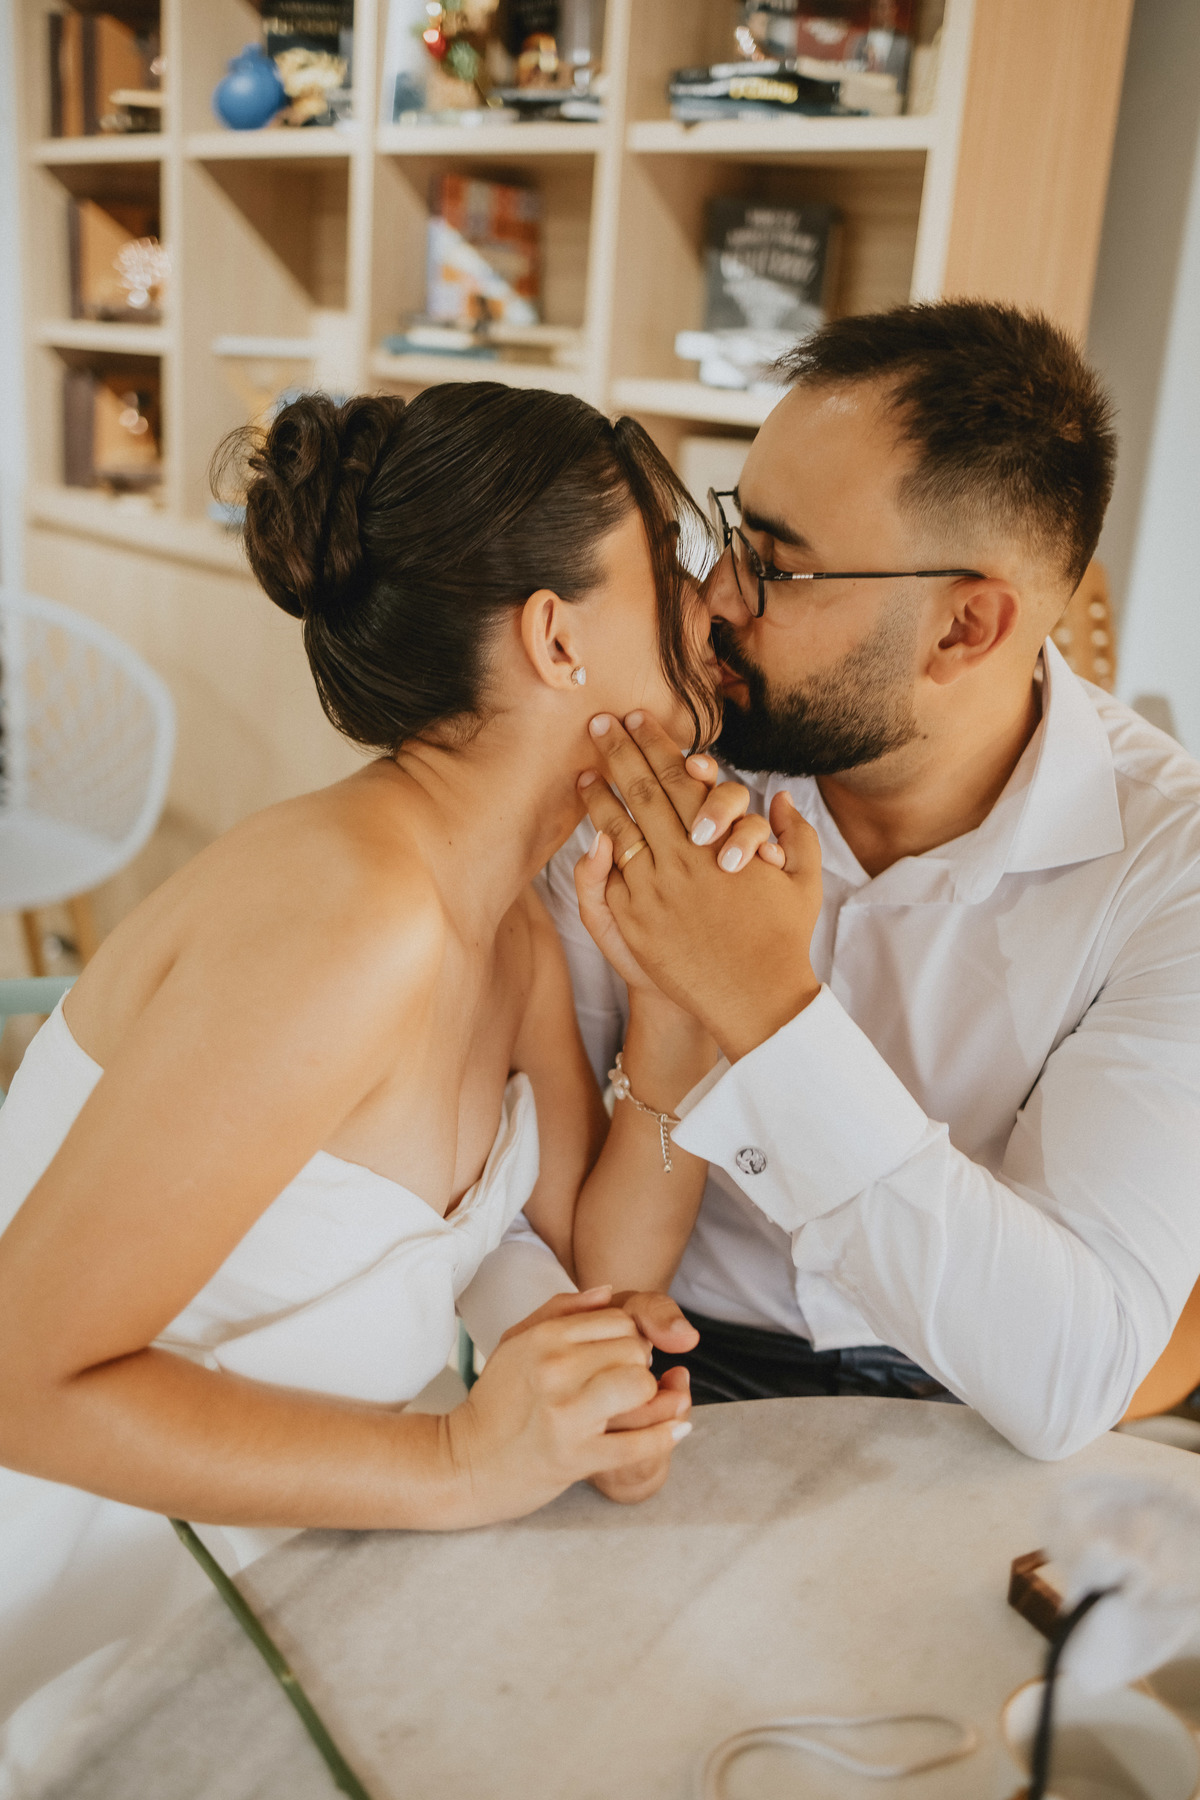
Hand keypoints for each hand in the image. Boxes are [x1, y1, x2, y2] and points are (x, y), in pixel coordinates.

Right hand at [446, 1288, 691, 1524]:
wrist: (464, 1462)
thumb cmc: (495, 1402)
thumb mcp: (515, 1342)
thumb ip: (561, 1309)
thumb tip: (609, 1292)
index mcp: (544, 1338)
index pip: (619, 1320)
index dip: (628, 1337)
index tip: (619, 1356)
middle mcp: (556, 1370)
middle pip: (636, 1350)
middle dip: (639, 1366)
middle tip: (624, 1383)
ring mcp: (567, 1415)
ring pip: (642, 1386)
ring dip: (650, 1397)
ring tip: (636, 1404)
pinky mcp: (578, 1458)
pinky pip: (641, 1443)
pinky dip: (666, 1435)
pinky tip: (676, 1428)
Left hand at [573, 725, 767, 1004]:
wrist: (754, 999)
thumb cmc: (782, 939)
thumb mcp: (803, 882)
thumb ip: (794, 835)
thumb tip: (779, 797)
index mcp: (723, 840)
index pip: (680, 777)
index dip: (656, 744)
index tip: (636, 719)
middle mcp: (685, 857)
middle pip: (644, 791)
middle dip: (618, 752)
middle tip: (597, 723)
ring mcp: (656, 888)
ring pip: (620, 828)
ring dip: (600, 795)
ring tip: (583, 772)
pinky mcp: (637, 919)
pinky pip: (612, 872)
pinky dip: (598, 844)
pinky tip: (590, 827)